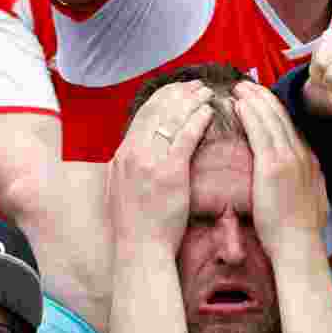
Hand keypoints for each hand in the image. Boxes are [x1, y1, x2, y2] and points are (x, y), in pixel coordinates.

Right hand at [106, 80, 214, 253]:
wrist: (140, 248)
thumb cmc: (138, 225)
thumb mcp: (123, 188)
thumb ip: (129, 166)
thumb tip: (135, 151)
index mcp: (123, 155)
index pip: (142, 115)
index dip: (162, 98)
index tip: (177, 90)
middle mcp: (133, 153)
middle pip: (157, 110)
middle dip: (178, 93)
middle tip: (196, 84)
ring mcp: (150, 161)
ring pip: (172, 119)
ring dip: (191, 101)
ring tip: (206, 92)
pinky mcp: (169, 172)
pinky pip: (186, 138)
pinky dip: (197, 121)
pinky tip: (209, 113)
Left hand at [232, 81, 328, 259]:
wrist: (299, 245)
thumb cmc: (298, 233)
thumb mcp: (311, 201)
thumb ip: (306, 183)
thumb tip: (303, 178)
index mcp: (310, 162)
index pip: (291, 128)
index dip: (274, 111)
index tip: (261, 101)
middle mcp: (301, 155)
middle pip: (281, 117)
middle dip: (263, 98)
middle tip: (246, 86)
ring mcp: (289, 158)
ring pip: (270, 118)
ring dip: (253, 99)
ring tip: (239, 88)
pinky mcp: (273, 165)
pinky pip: (260, 131)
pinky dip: (249, 113)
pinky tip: (238, 103)